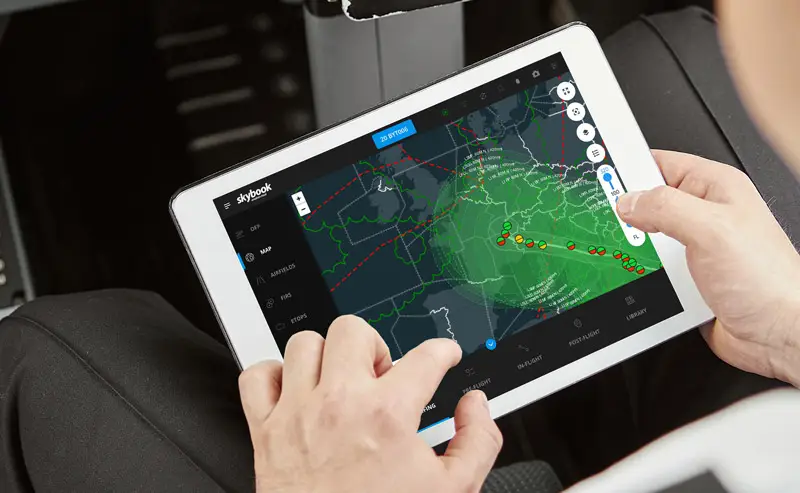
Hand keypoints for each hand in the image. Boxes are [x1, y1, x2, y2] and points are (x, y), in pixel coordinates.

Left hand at [238, 316, 502, 492]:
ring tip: (339, 381)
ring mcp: (297, 414)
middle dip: (375, 346)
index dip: (442, 350)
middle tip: (382, 375)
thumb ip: (477, 441)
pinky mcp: (265, 432)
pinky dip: (273, 376)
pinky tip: (294, 392)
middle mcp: (339, 404)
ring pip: (304, 344)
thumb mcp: (454, 491)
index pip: (424, 357)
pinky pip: (257, 376)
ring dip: (326, 357)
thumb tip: (475, 407)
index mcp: (387, 415)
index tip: (442, 355)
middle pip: (353, 331)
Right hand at [617, 150, 799, 385]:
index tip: (600, 178)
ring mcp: (695, 247)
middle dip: (625, 212)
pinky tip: (639, 276)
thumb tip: (628, 201)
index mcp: (716, 188)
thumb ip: (666, 208)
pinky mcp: (687, 277)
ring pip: (645, 238)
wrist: (779, 335)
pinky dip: (640, 273)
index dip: (629, 166)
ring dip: (633, 247)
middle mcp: (705, 214)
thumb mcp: (712, 230)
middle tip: (607, 220)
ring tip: (625, 251)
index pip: (660, 163)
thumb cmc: (767, 281)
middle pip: (647, 201)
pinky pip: (651, 267)